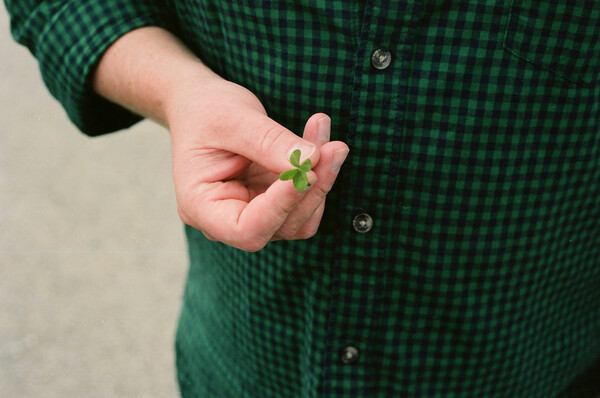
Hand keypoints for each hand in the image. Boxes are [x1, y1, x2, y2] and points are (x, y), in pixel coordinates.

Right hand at [168, 78, 348, 250]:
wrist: (200, 104)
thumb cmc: (206, 111)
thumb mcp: (233, 118)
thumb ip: (269, 142)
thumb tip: (312, 160)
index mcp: (200, 206)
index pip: (246, 229)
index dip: (281, 207)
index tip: (307, 172)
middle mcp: (225, 219)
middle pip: (280, 225)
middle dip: (311, 188)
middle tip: (334, 148)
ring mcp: (252, 214)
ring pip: (299, 217)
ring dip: (321, 181)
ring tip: (331, 142)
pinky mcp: (272, 202)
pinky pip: (304, 200)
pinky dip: (318, 174)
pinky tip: (322, 143)